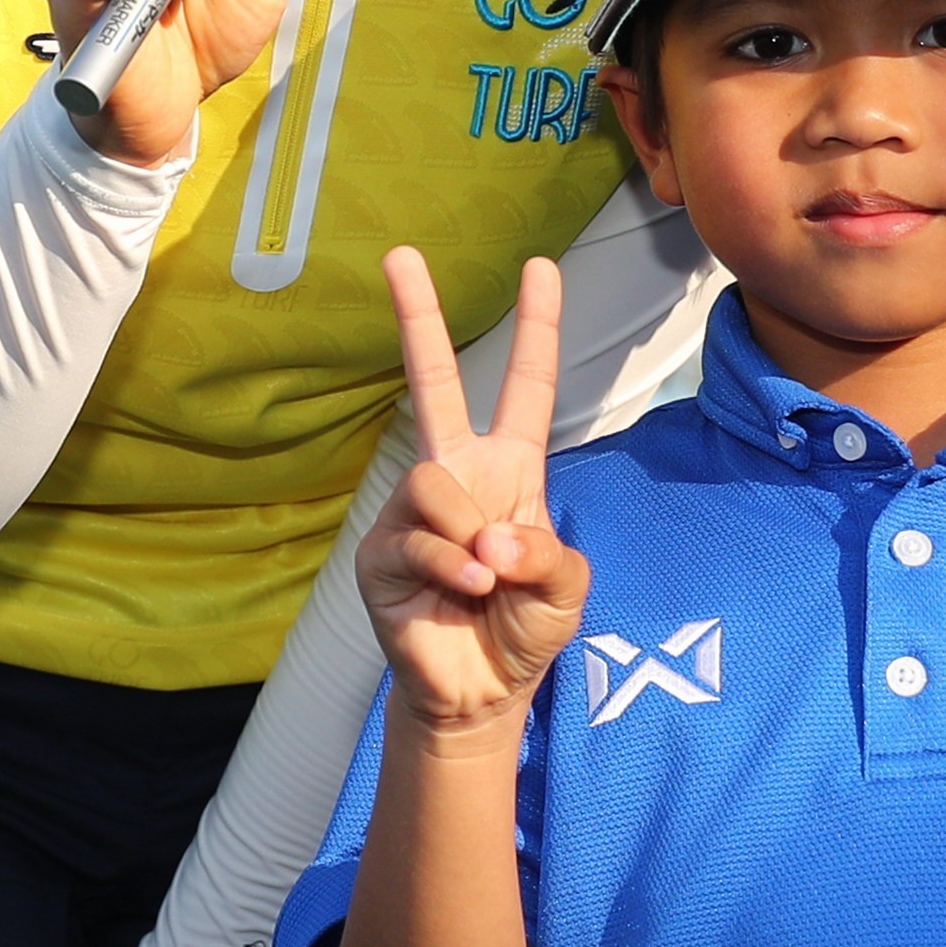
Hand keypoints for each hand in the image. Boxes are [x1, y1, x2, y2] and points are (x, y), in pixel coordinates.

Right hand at [359, 250, 586, 730]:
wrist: (480, 692)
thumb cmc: (526, 628)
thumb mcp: (565, 590)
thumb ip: (546, 556)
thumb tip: (491, 537)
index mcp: (511, 468)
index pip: (526, 386)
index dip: (536, 328)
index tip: (538, 266)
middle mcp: (458, 475)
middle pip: (435, 383)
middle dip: (417, 317)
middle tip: (400, 254)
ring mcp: (413, 511)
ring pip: (433, 482)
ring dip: (468, 532)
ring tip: (484, 578)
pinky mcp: (380, 553)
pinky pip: (414, 537)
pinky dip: (447, 565)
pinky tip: (463, 590)